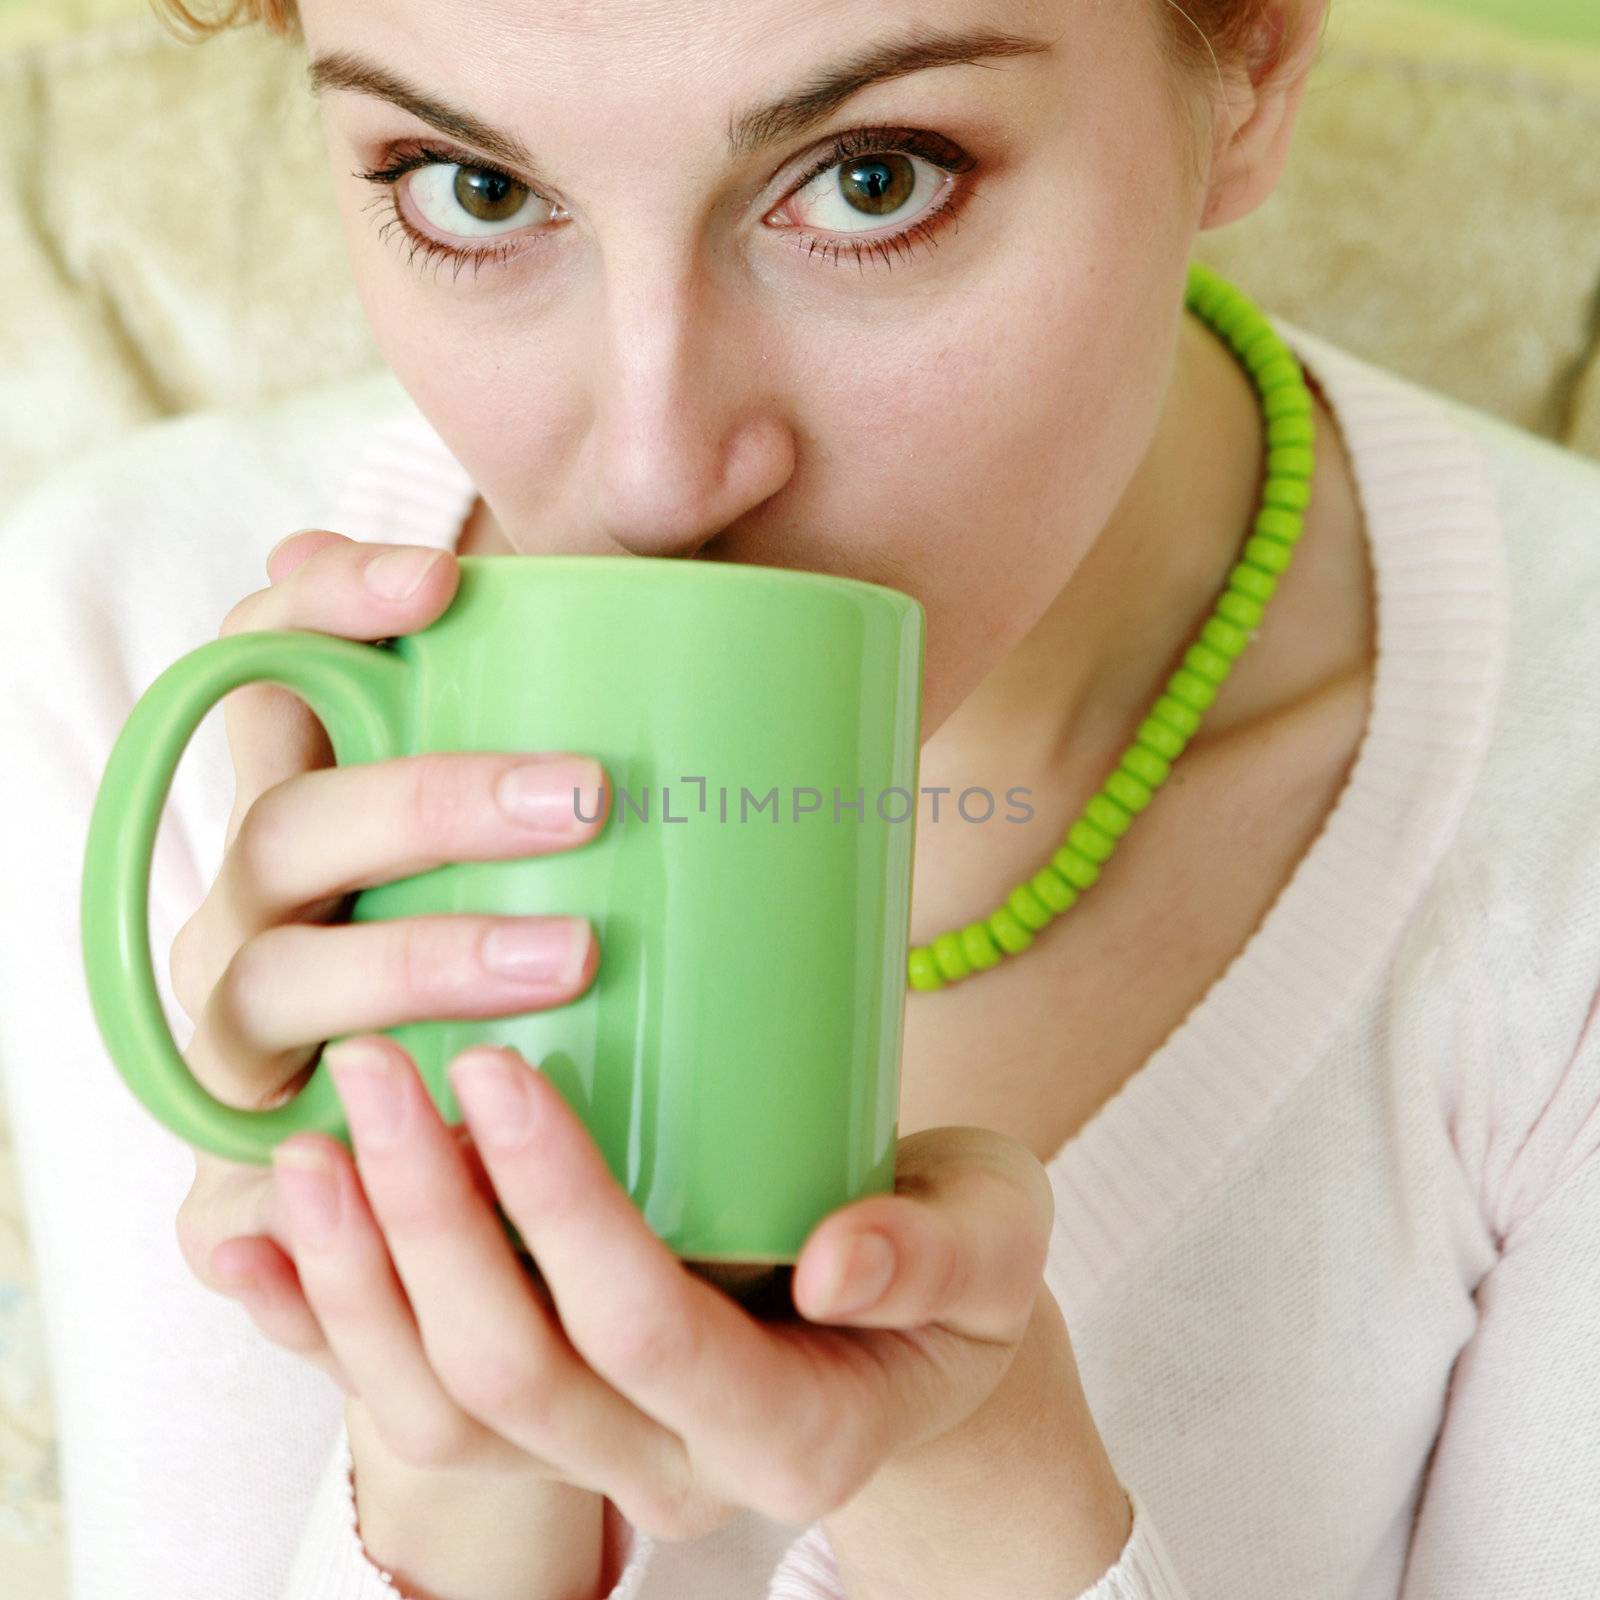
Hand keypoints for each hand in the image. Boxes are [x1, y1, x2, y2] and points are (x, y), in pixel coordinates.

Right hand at [167, 528, 604, 1399]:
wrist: (517, 1102)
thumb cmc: (560, 893)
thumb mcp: (594, 758)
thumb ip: (659, 612)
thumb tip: (757, 445)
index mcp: (326, 775)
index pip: (275, 651)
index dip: (328, 603)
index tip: (444, 583)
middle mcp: (267, 884)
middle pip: (291, 815)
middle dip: (422, 797)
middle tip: (582, 796)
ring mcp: (253, 1007)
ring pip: (279, 975)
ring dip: (406, 960)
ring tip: (567, 959)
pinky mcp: (272, 1135)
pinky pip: (246, 1154)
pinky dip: (296, 1169)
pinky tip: (392, 1163)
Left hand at [265, 1027, 1061, 1542]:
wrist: (917, 1331)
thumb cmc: (964, 1270)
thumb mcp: (995, 1244)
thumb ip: (933, 1255)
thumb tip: (839, 1263)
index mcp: (795, 1432)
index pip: (651, 1334)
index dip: (564, 1211)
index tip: (504, 1068)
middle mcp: (676, 1471)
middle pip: (514, 1375)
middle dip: (430, 1223)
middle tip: (382, 1067)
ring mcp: (601, 1456)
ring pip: (441, 1406)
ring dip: (358, 1277)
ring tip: (307, 1142)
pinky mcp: (550, 1415)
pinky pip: (413, 1398)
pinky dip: (320, 1327)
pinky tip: (250, 1247)